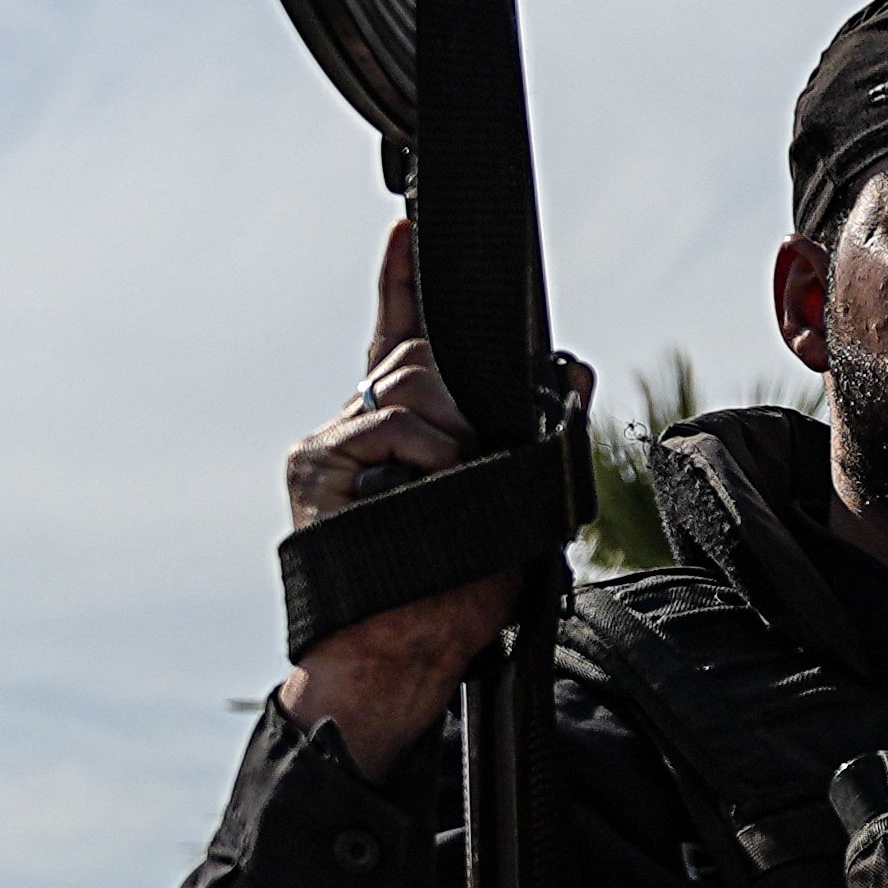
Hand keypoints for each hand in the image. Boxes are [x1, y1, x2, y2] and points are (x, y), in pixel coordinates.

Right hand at [274, 221, 516, 776]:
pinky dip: (429, 451)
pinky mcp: (315, 463)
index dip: (402, 285)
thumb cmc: (453, 595)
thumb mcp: (513, 504)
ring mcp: (331, 442)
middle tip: (476, 453)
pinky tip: (431, 484)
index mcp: (396, 433)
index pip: (399, 338)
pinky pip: (392, 420)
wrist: (399, 658)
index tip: (405, 229)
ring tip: (453, 486)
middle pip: (423, 354)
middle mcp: (357, 427)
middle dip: (469, 393)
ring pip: (413, 380)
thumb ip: (529, 433)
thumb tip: (572, 371)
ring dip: (457, 428)